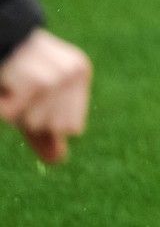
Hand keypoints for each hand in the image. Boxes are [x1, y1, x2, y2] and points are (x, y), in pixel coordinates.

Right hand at [0, 29, 90, 164]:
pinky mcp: (35, 84)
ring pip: (34, 123)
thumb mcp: (32, 100)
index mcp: (80, 74)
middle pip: (54, 127)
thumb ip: (46, 130)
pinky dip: (0, 106)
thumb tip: (59, 159)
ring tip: (12, 82)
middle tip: (21, 87)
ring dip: (14, 109)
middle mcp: (74, 73)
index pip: (72, 127)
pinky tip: (3, 83)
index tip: (34, 94)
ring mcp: (57, 78)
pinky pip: (12, 115)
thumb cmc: (13, 73)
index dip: (45, 120)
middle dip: (29, 116)